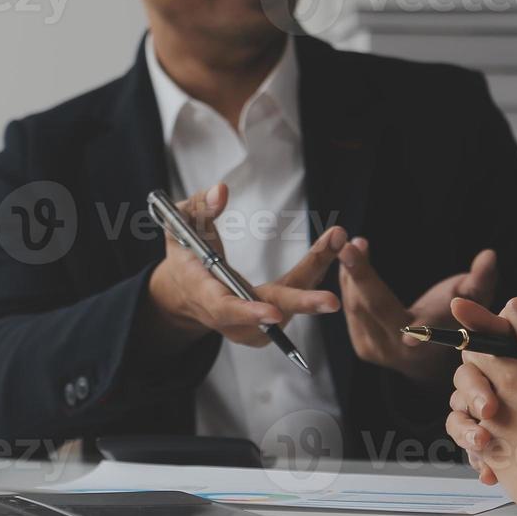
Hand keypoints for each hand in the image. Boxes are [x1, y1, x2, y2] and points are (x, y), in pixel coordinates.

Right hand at [146, 183, 345, 349]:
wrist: (185, 292)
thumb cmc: (184, 255)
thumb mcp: (179, 225)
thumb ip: (197, 207)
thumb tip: (220, 191)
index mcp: (203, 294)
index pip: (225, 309)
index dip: (248, 312)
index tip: (273, 313)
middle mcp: (229, 317)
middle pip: (270, 314)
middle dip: (302, 305)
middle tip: (332, 301)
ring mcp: (250, 324)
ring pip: (290, 302)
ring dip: (316, 271)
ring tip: (337, 239)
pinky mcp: (266, 320)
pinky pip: (295, 298)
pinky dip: (315, 272)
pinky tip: (334, 245)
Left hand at [338, 238, 497, 384]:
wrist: (434, 355)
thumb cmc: (457, 317)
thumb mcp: (473, 299)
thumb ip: (480, 279)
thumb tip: (489, 256)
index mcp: (426, 342)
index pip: (413, 325)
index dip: (400, 314)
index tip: (396, 318)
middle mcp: (397, 350)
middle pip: (372, 309)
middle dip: (359, 275)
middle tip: (349, 246)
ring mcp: (375, 352)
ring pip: (356, 307)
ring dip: (350, 275)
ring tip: (351, 246)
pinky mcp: (362, 348)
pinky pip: (351, 311)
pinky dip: (348, 285)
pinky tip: (348, 263)